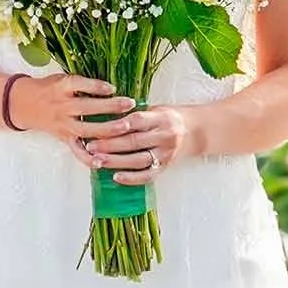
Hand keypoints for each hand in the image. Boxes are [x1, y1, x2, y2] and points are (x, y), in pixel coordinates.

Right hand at [5, 71, 130, 150]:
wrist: (24, 104)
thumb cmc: (49, 88)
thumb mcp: (63, 78)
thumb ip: (84, 82)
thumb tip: (113, 82)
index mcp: (62, 87)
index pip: (80, 85)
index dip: (97, 86)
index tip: (114, 87)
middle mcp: (62, 106)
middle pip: (87, 108)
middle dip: (110, 106)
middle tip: (129, 104)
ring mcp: (63, 124)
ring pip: (86, 129)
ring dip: (107, 130)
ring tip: (126, 127)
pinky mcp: (63, 137)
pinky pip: (76, 150)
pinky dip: (88, 157)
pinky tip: (102, 161)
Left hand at [83, 100, 198, 177]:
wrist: (196, 131)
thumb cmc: (169, 118)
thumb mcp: (156, 109)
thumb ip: (136, 115)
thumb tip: (105, 119)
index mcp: (161, 118)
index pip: (136, 121)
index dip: (117, 125)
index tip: (97, 127)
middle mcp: (165, 136)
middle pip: (134, 142)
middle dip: (110, 145)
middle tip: (90, 146)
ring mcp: (166, 153)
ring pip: (138, 160)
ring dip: (116, 162)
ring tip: (97, 161)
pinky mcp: (166, 167)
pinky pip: (147, 175)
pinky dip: (132, 178)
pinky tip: (116, 177)